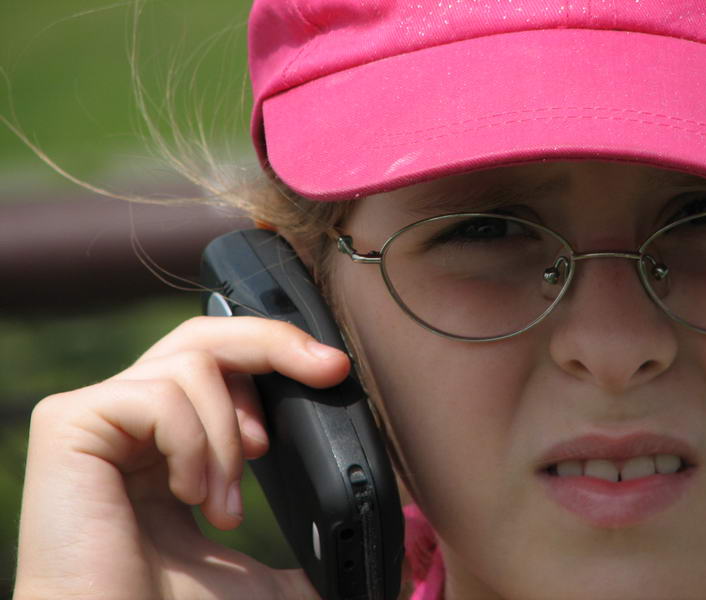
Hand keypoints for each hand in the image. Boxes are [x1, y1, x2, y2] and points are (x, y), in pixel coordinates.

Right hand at [14, 316, 349, 599]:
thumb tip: (360, 562)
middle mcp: (130, 417)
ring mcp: (98, 414)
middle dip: (275, 344)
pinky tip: (185, 495)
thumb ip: (299, 554)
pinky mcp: (70, 422)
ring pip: (193, 364)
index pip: (220, 360)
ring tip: (222, 505)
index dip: (276, 352)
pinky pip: (160, 396)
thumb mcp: (254, 571)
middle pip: (206, 335)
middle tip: (325, 371)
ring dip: (227, 438)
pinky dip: (193, 444)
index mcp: (167, 439)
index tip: (332, 371)